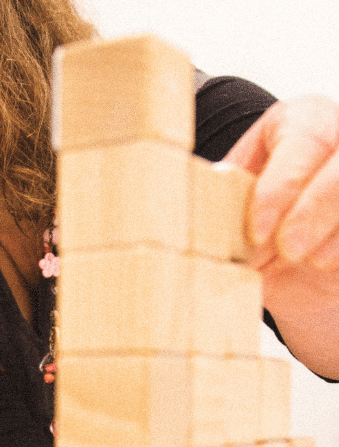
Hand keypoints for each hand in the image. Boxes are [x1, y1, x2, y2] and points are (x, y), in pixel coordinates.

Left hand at [224, 95, 338, 378]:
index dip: (280, 188)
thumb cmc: (258, 212)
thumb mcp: (235, 198)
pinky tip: (324, 267)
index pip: (302, 141)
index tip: (254, 232)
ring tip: (299, 261)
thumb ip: (220, 197)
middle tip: (288, 251)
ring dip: (330, 233)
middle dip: (313, 211)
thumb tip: (179, 208)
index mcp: (299, 121)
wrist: (295, 254)